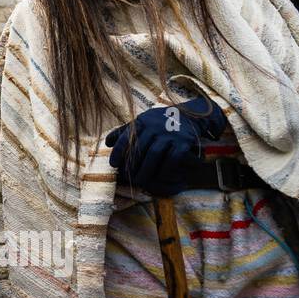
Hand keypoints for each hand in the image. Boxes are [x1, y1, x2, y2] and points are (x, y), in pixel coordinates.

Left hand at [105, 99, 226, 196]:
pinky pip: (172, 158)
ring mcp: (170, 134)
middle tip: (127, 178)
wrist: (191, 115)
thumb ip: (125, 131)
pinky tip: (159, 177)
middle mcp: (155, 127)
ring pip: (154, 154)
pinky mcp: (183, 142)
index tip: (113, 165)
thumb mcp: (143, 121)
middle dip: (132, 165)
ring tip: (139, 182)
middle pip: (140, 149)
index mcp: (143, 121)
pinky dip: (164, 169)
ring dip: (146, 170)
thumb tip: (107, 143)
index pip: (127, 137)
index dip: (118, 152)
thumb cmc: (160, 121)